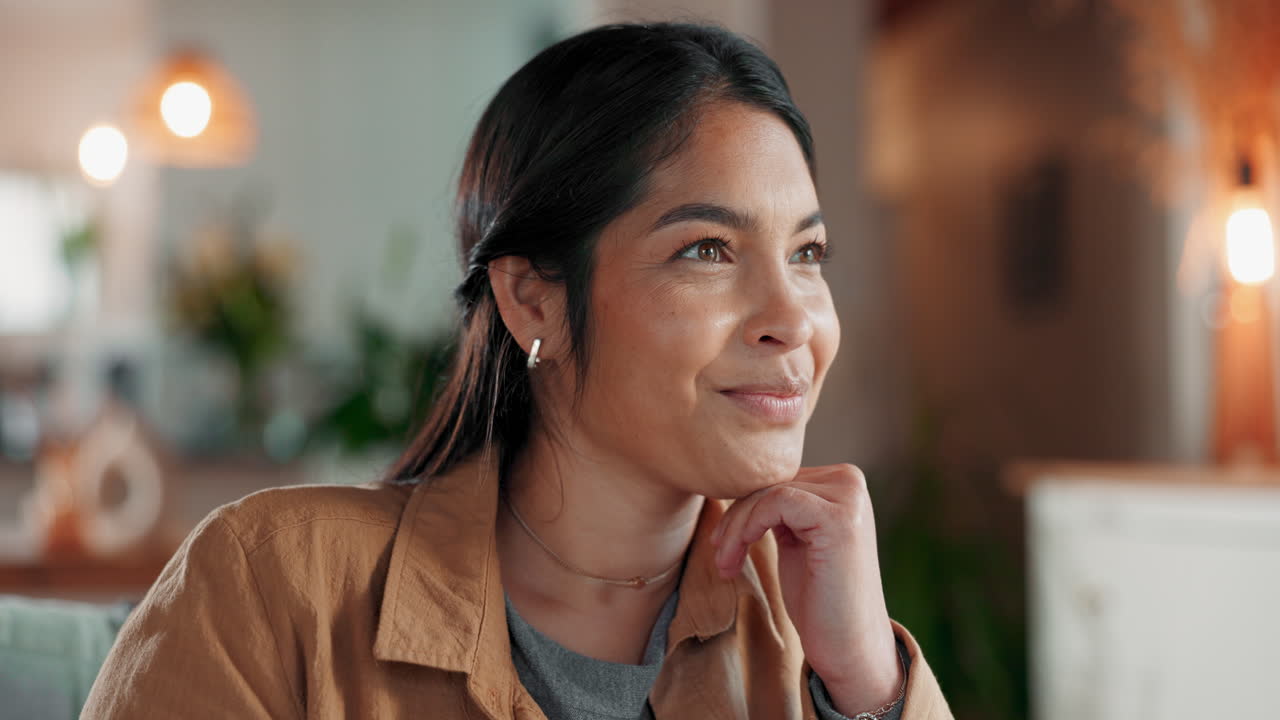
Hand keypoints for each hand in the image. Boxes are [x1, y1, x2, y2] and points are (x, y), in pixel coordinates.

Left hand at [710, 464, 902, 715]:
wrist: (849, 647)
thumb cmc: (820, 599)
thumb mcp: (795, 541)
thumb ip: (779, 510)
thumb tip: (737, 483)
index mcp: (841, 484)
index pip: (777, 477)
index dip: (743, 507)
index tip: (722, 544)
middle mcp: (850, 482)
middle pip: (770, 480)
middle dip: (736, 518)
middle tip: (720, 557)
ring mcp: (849, 498)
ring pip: (767, 491)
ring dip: (736, 528)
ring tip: (726, 565)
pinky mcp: (838, 518)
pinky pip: (775, 501)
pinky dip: (748, 526)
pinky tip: (736, 557)